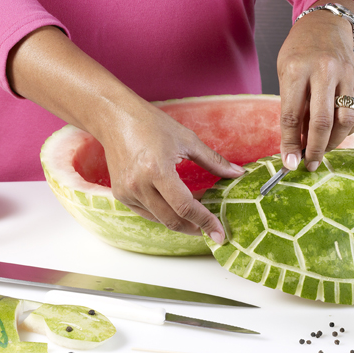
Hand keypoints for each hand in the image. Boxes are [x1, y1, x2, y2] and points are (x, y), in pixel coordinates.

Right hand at [99, 102, 244, 242]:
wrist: (115, 118)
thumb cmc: (150, 124)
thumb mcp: (187, 140)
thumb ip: (213, 161)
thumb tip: (238, 173)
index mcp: (157, 170)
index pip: (185, 206)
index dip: (205, 222)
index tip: (219, 234)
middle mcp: (139, 185)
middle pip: (172, 220)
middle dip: (195, 228)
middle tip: (211, 229)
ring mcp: (127, 192)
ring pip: (160, 220)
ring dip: (180, 221)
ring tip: (196, 214)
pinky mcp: (120, 195)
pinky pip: (147, 213)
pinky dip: (163, 213)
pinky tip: (175, 206)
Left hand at [276, 0, 353, 171]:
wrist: (325, 26)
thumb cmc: (299, 53)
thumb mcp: (285, 75)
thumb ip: (291, 108)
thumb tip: (295, 146)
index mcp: (297, 70)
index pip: (292, 116)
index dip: (290, 144)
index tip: (289, 163)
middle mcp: (324, 71)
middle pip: (322, 122)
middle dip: (315, 149)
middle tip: (309, 164)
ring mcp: (346, 75)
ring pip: (346, 120)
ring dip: (334, 142)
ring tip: (322, 149)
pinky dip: (349, 130)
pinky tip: (337, 133)